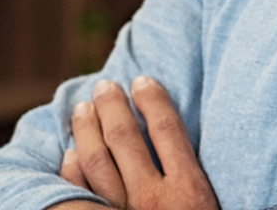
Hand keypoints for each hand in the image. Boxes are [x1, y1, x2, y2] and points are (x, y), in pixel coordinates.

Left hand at [60, 76, 219, 209]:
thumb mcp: (205, 207)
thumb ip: (188, 179)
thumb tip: (168, 141)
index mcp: (189, 190)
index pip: (167, 128)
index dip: (153, 99)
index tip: (142, 80)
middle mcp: (155, 200)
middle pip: (127, 138)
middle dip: (114, 107)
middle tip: (105, 86)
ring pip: (98, 163)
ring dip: (88, 131)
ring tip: (83, 109)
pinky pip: (82, 197)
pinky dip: (73, 172)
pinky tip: (71, 155)